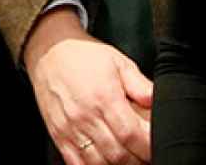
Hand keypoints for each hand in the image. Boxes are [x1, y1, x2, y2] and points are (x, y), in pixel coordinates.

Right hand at [24, 8, 153, 163]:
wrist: (47, 52)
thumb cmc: (84, 57)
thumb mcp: (118, 62)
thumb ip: (140, 84)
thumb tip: (157, 102)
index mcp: (104, 98)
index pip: (132, 135)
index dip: (149, 147)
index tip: (158, 146)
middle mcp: (86, 116)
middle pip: (118, 155)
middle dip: (138, 160)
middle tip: (147, 154)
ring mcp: (70, 129)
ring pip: (99, 163)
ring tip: (129, 157)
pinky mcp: (58, 136)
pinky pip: (77, 164)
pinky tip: (105, 162)